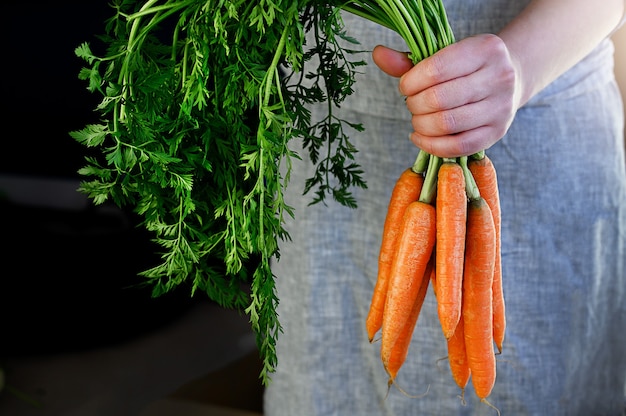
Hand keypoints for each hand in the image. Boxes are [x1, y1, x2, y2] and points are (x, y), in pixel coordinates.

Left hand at [372, 34, 520, 157]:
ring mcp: (500, 107)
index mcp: (485, 49)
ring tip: (417, 119)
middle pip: (439, 100)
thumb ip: (408, 60)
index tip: (405, 87)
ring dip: (421, 125)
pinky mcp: (496, 132)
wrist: (510, 79)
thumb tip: (377, 54)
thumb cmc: (466, 68)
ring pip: (447, 124)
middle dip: (414, 105)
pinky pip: (457, 146)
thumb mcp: (442, 56)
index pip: (436, 70)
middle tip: (411, 104)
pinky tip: (419, 137)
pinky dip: (431, 145)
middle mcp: (498, 77)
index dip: (411, 82)